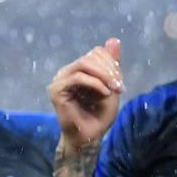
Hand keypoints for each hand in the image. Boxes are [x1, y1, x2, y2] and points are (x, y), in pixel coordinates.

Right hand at [47, 38, 123, 153]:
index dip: (111, 64)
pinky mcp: (56, 90)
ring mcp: (59, 80)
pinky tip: (104, 94)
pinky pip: (77, 77)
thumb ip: (111, 64)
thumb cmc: (99, 115)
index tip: (121, 83)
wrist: (89, 137)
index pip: (95, 53)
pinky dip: (95, 84)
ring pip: (84, 64)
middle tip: (119, 87)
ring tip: (114, 90)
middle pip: (90, 56)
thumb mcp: (111, 86)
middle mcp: (66, 72)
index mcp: (78, 70)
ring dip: (104, 76)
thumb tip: (114, 39)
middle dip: (109, 70)